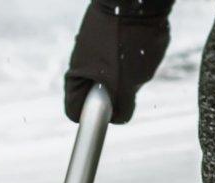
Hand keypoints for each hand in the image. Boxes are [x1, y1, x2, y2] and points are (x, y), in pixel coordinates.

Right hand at [64, 0, 173, 124]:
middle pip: (95, 94)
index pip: (75, 111)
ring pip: (108, 74)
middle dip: (114, 95)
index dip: (92, 119)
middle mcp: (78, 62)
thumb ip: (122, 107)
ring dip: (124, 74)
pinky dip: (128, 53)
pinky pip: (115, 54)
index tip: (111, 113)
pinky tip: (138, 43)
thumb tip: (119, 117)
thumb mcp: (128, 84)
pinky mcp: (102, 32)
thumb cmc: (128, 42)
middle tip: (130, 85)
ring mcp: (90, 46)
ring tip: (137, 59)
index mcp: (76, 77)